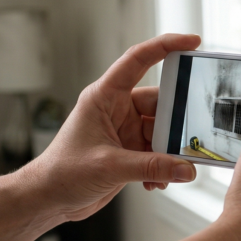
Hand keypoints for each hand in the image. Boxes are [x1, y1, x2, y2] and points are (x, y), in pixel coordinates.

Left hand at [27, 34, 201, 221]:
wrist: (48, 199)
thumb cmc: (62, 173)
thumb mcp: (110, 166)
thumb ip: (152, 167)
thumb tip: (187, 169)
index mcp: (104, 97)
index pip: (138, 60)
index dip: (165, 46)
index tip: (193, 41)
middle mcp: (116, 109)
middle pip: (159, 103)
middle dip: (177, 122)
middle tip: (191, 137)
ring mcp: (124, 131)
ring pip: (162, 131)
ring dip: (170, 152)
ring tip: (172, 169)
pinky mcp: (129, 152)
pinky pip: (158, 153)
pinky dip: (163, 167)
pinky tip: (158, 182)